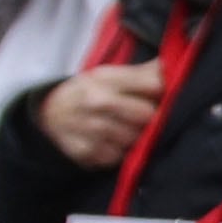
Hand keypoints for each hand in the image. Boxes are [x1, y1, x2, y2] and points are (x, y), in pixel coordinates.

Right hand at [36, 63, 162, 170]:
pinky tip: (111, 142)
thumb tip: (173, 65)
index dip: (162, 91)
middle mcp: (97, 103)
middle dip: (151, 117)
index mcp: (104, 79)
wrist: (48, 114)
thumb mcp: (107, 75)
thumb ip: (141, 73)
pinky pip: (119, 157)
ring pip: (136, 139)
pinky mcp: (88, 153)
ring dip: (136, 137)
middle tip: (143, 116)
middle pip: (147, 115)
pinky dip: (119, 152)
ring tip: (125, 129)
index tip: (160, 94)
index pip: (153, 85)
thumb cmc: (86, 92)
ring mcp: (91, 130)